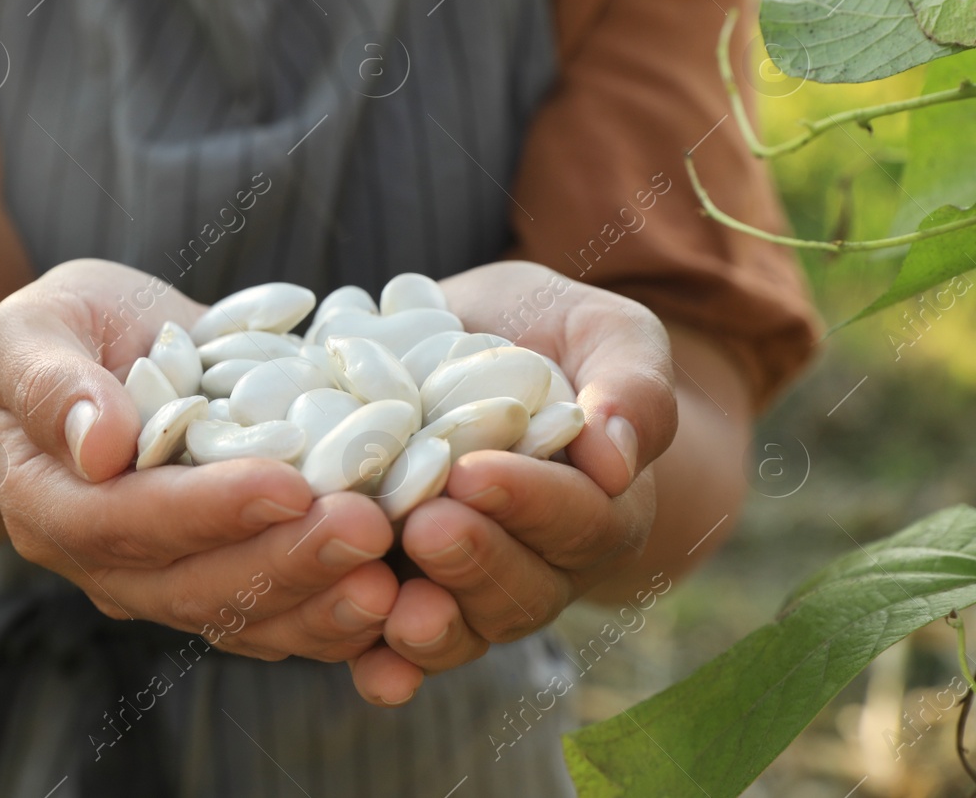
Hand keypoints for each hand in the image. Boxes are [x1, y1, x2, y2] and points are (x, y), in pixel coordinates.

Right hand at [0, 259, 400, 665]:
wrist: (99, 360)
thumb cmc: (66, 330)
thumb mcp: (36, 328)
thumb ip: (53, 382)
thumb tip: (99, 443)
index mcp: (48, 504)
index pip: (126, 521)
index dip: (207, 509)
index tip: (287, 484)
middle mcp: (102, 564)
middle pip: (193, 586)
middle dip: (285, 561)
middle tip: (368, 528)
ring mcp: (162, 587)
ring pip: (242, 619)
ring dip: (320, 604)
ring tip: (392, 579)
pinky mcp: (220, 589)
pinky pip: (277, 622)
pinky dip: (334, 617)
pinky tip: (398, 596)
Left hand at [353, 262, 676, 705]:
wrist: (474, 345)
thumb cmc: (549, 332)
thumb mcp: (605, 331)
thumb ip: (631, 384)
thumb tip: (616, 457)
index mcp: (602, 505)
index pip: (579, 519)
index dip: (530, 502)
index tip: (475, 471)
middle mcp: (543, 564)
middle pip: (521, 589)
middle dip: (474, 561)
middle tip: (424, 524)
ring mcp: (473, 589)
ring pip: (466, 629)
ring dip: (433, 626)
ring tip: (392, 600)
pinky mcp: (410, 592)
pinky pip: (404, 647)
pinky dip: (390, 666)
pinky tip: (370, 670)